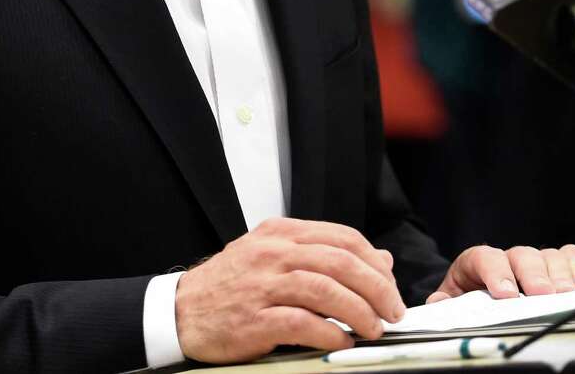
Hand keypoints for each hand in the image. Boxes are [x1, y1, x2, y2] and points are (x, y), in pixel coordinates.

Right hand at [175, 217, 405, 363]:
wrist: (181, 310)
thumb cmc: (231, 285)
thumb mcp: (274, 256)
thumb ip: (323, 254)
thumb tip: (381, 260)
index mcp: (280, 233)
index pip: (342, 237)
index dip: (374, 262)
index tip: (390, 285)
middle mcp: (273, 253)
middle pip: (340, 261)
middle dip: (376, 288)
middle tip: (392, 311)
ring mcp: (262, 285)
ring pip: (326, 289)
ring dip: (359, 312)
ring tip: (373, 329)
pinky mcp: (254, 319)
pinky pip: (302, 323)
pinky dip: (329, 334)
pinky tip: (342, 341)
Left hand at [427, 244, 574, 303]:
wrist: (476, 288)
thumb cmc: (467, 294)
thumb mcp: (452, 299)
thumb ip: (446, 301)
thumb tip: (439, 303)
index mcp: (477, 261)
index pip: (486, 258)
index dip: (496, 273)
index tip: (506, 294)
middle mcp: (507, 257)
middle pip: (522, 255)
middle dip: (533, 275)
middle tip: (542, 294)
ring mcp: (531, 260)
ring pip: (547, 256)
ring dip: (559, 275)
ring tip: (567, 293)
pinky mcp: (553, 266)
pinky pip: (569, 256)